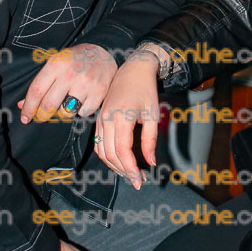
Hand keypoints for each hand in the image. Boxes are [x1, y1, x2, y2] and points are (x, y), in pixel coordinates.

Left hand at [18, 43, 116, 123]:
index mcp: (56, 64)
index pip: (36, 91)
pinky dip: (80, 110)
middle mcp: (70, 74)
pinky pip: (83, 112)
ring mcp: (86, 84)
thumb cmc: (74, 59)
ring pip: (66, 112)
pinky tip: (82, 99)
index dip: (28, 108)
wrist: (103, 51)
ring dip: (62, 112)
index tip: (25, 118)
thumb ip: (40, 84)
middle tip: (41, 117)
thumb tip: (22, 105)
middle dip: (42, 115)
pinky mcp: (99, 92)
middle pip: (49, 105)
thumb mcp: (55, 64)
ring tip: (66, 102)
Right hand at [95, 47, 166, 187]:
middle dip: (123, 171)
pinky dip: (107, 156)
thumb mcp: (152, 114)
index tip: (140, 180)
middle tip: (138, 180)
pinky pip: (99, 143)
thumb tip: (150, 162)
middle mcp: (106, 119)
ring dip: (114, 166)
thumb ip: (150, 140)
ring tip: (130, 174)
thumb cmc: (145, 90)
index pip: (122, 150)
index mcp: (121, 117)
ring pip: (102, 150)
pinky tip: (119, 161)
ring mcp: (100, 119)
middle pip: (110, 154)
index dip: (130, 168)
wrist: (133, 70)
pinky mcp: (99, 119)